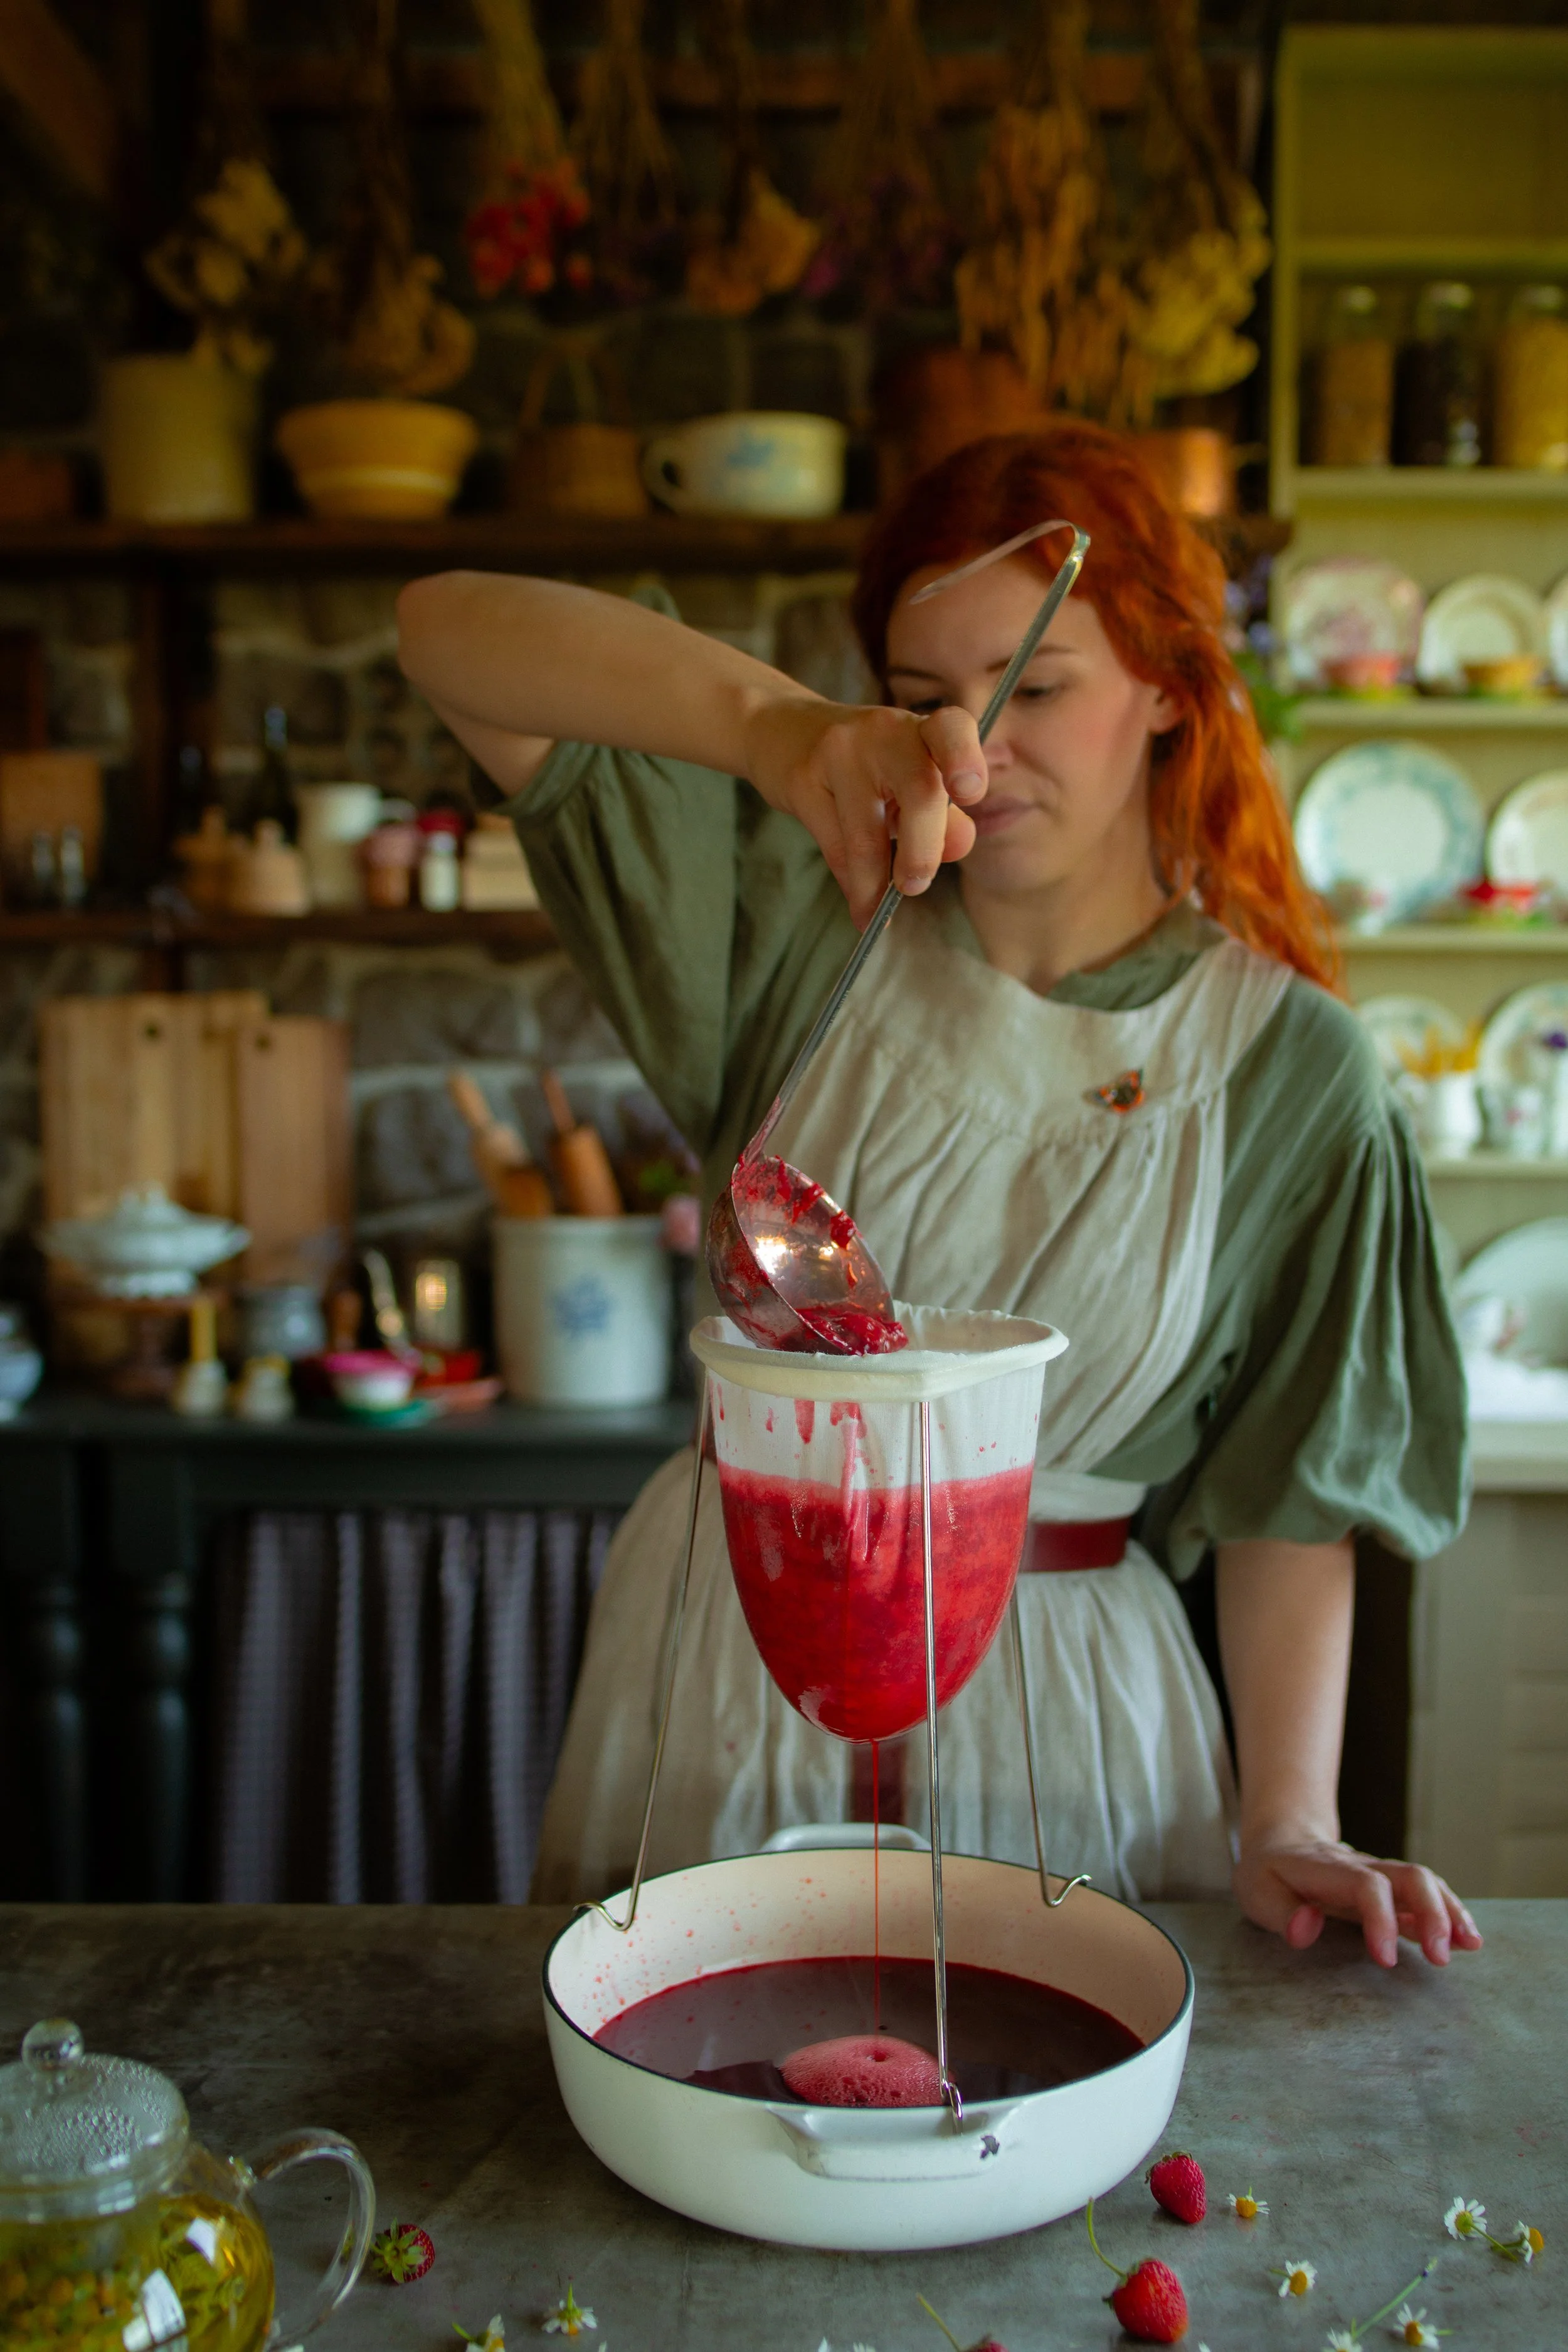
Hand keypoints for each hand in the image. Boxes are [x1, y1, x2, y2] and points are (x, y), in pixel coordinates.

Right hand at [741, 694, 987, 927]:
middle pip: (918, 792)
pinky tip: (861, 909)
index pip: (952, 729)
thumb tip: (958, 848)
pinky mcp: (803, 781)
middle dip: (922, 852)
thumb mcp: (908, 781)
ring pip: (867, 834)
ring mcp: (839, 752)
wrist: (782, 731)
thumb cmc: (863, 765)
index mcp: (921, 730)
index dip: (965, 759)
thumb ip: (943, 816)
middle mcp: (884, 733)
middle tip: (915, 886)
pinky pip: (835, 847)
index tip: (969, 795)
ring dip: (876, 885)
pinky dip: (852, 888)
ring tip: (878, 911)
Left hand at [1234, 1831, 1483, 1968]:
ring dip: (1450, 1912)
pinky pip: (1427, 1896)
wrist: (1282, 1843)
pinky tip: (1467, 1940)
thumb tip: (1307, 1928)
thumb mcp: (1257, 1891)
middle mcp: (1363, 1867)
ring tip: (1470, 1945)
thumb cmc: (1269, 1874)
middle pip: (1410, 1877)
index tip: (1387, 1960)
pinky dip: (1450, 1915)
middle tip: (1441, 1958)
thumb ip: (1281, 1912)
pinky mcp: (1391, 1890)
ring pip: (1426, 1883)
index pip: (1366, 1886)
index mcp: (1328, 1869)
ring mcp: (1381, 1876)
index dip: (1382, 1920)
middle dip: (1433, 1915)